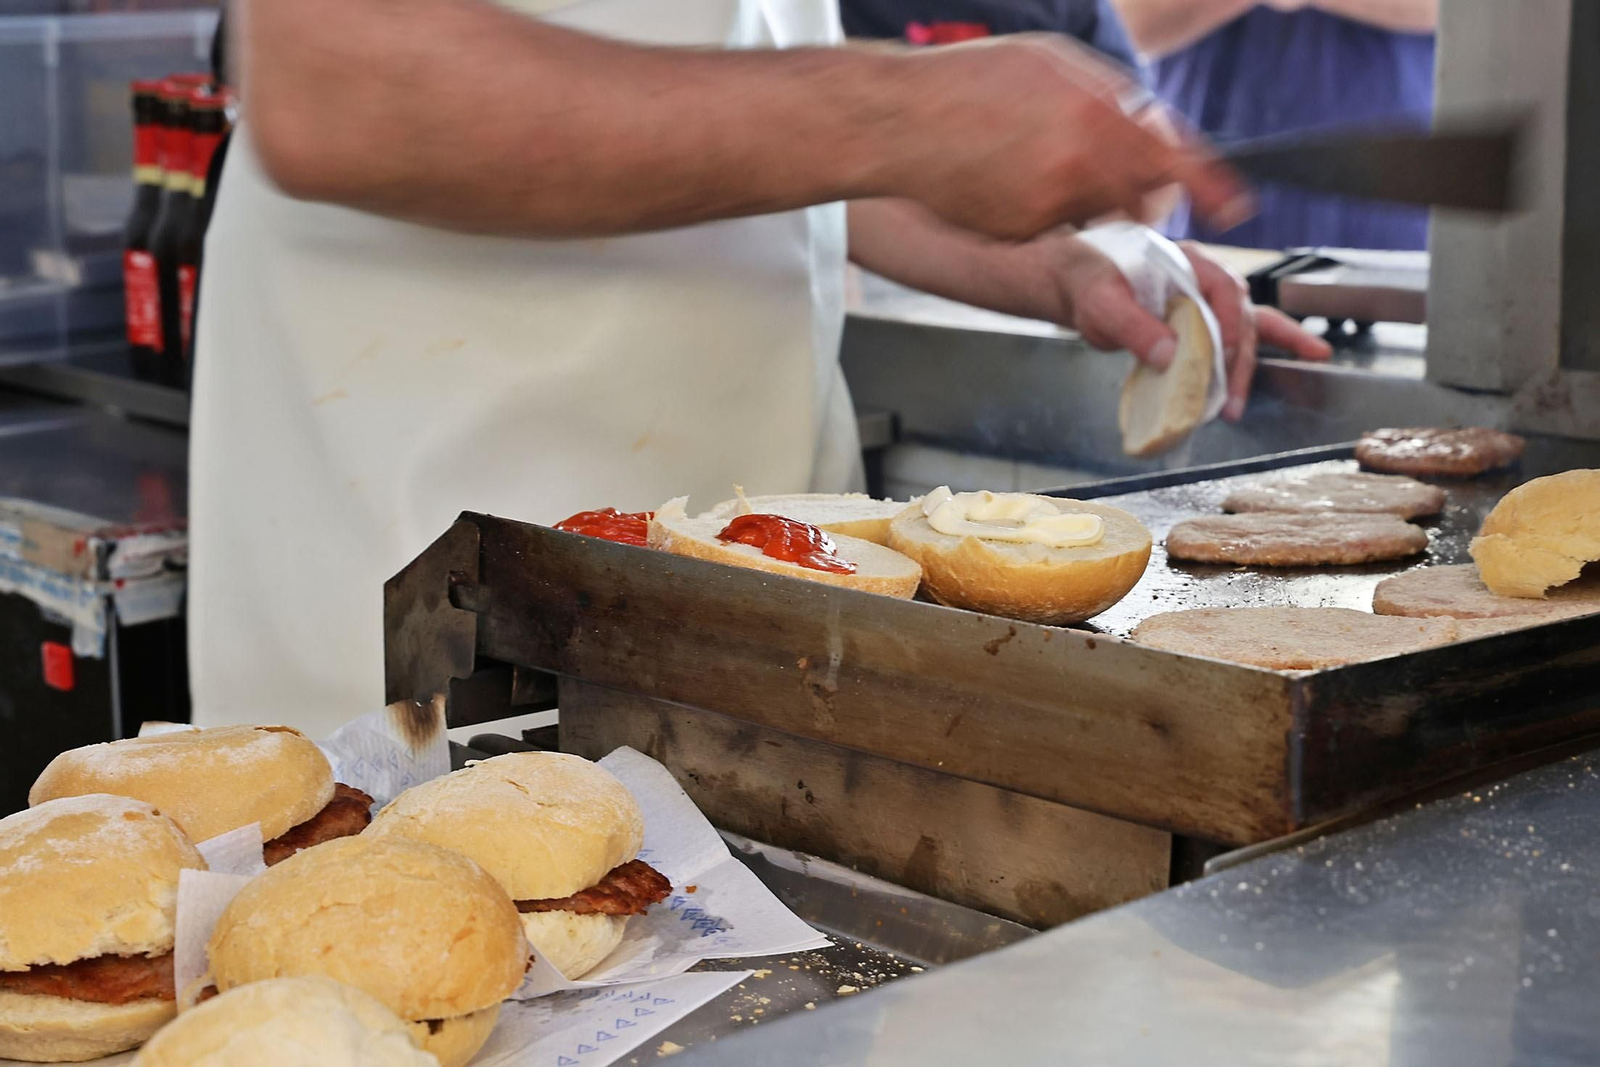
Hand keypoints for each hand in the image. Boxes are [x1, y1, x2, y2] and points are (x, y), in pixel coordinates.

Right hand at [888, 35, 1251, 240]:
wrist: (899, 124)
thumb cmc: (969, 83)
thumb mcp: (1052, 64)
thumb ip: (1109, 97)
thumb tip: (1150, 128)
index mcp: (1094, 114)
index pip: (1174, 160)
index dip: (1210, 187)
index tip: (1235, 206)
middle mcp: (1079, 166)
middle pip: (1140, 196)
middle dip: (1136, 186)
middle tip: (1097, 160)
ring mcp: (1049, 206)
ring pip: (1096, 211)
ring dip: (1085, 192)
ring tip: (1032, 157)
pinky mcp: (1021, 232)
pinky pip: (1054, 225)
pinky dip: (1043, 207)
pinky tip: (1005, 178)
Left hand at [1024, 235, 1332, 419]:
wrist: (1071, 282)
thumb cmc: (1084, 282)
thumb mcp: (1100, 303)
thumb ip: (1132, 327)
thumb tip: (1168, 354)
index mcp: (1183, 262)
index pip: (1223, 292)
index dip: (1228, 327)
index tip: (1222, 359)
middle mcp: (1200, 277)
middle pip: (1240, 313)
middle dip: (1243, 358)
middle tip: (1233, 399)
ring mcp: (1201, 297)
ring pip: (1248, 320)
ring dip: (1273, 345)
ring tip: (1316, 357)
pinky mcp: (1195, 319)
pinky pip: (1232, 331)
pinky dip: (1255, 348)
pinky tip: (1289, 355)